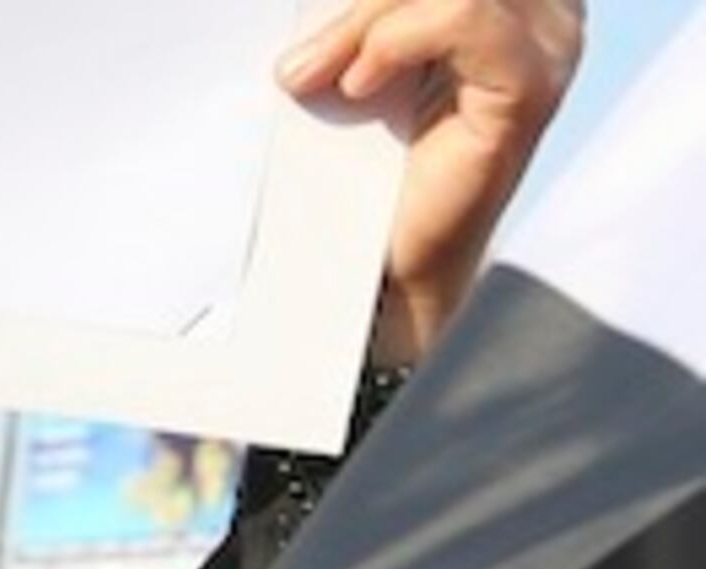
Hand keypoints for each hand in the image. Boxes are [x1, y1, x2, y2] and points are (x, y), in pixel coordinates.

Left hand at [279, 0, 583, 367]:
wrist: (377, 262)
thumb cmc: (366, 164)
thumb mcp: (360, 58)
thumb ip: (363, 15)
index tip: (311, 12)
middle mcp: (546, 12)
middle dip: (361, 2)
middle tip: (300, 60)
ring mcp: (547, 47)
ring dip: (363, 22)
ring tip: (313, 75)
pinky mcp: (529, 88)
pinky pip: (469, 18)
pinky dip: (398, 40)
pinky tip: (358, 86)